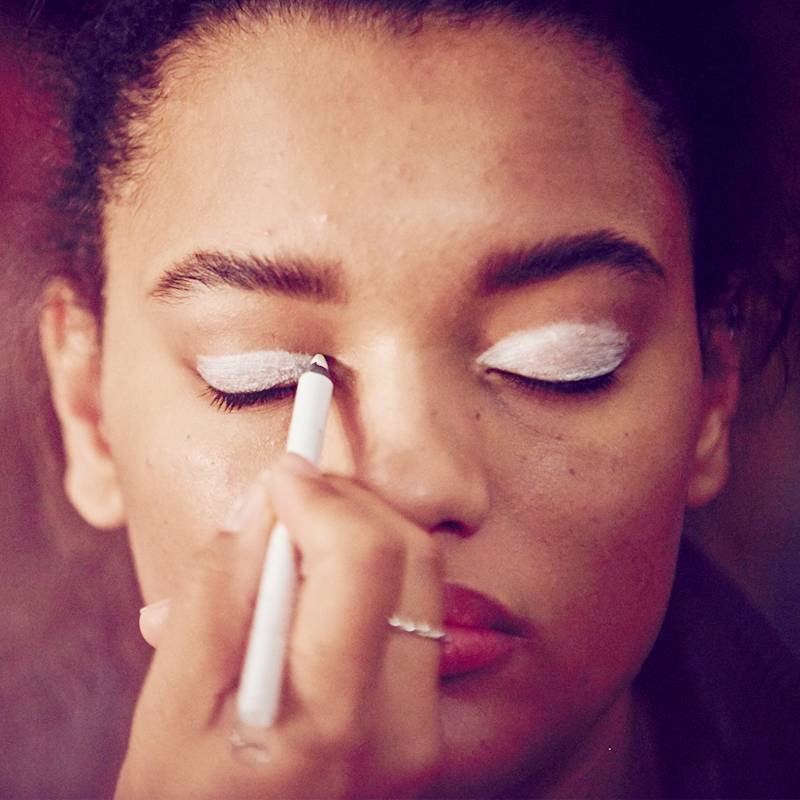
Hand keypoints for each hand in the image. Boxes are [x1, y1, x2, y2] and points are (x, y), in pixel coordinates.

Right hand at [119, 454, 443, 799]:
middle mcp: (403, 728)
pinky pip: (415, 613)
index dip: (322, 496)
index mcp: (330, 722)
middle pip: (412, 556)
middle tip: (289, 498)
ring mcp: (426, 729)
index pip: (364, 559)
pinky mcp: (428, 723)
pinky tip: (315, 589)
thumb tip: (268, 500)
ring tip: (294, 546)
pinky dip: (370, 575)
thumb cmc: (188, 799)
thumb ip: (219, 588)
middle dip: (350, 503)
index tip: (281, 473)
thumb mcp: (171, 702)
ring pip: (423, 577)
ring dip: (363, 533)